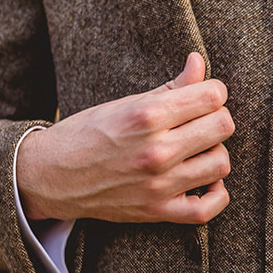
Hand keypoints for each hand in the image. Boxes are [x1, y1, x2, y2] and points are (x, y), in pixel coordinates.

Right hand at [16, 52, 233, 223]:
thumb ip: (170, 86)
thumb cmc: (87, 133)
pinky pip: (207, 209)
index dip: (213, 92)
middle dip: (216, 118)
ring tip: (198, 149)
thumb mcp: (125, 103)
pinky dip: (216, 195)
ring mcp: (159, 184)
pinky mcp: (157, 211)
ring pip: (221, 163)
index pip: (212, 96)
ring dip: (215, 153)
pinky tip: (206, 181)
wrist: (50, 176)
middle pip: (223, 126)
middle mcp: (156, 150)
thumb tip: (199, 62)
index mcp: (147, 115)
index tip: (204, 96)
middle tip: (200, 121)